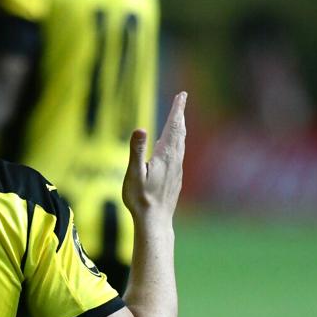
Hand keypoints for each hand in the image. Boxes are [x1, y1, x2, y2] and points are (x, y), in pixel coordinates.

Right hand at [122, 92, 186, 224]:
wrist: (155, 221)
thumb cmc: (141, 198)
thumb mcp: (134, 173)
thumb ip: (136, 150)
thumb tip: (140, 128)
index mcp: (165, 155)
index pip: (173, 126)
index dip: (177, 109)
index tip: (182, 95)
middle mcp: (175, 159)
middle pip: (180, 131)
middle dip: (180, 114)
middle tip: (182, 99)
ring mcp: (176, 169)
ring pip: (181, 143)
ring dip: (180, 127)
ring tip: (178, 118)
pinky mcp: (175, 178)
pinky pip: (178, 153)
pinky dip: (177, 142)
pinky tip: (172, 147)